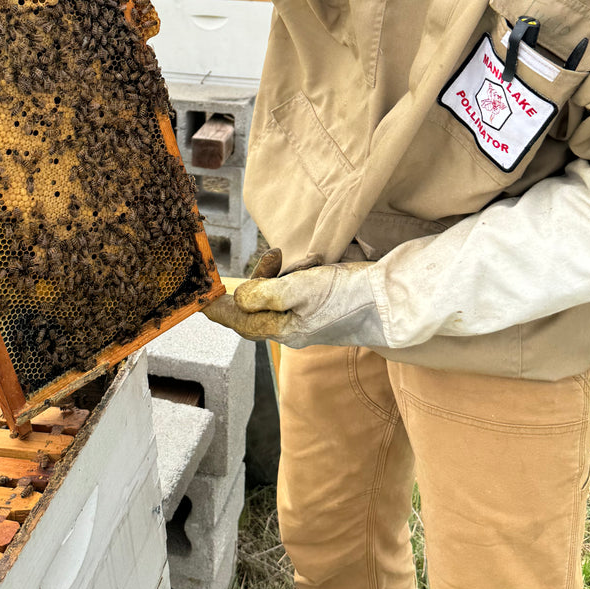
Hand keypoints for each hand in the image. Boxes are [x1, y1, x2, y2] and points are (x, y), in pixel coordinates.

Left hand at [203, 254, 383, 348]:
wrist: (388, 300)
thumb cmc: (346, 297)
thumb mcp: (299, 290)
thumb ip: (265, 294)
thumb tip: (241, 298)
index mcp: (282, 329)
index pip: (239, 321)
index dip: (219, 311)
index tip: (200, 303)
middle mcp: (291, 326)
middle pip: (255, 306)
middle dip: (258, 280)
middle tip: (273, 259)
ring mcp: (305, 316)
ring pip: (276, 294)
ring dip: (280, 273)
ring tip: (300, 261)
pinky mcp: (319, 304)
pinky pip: (295, 289)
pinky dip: (297, 274)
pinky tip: (314, 265)